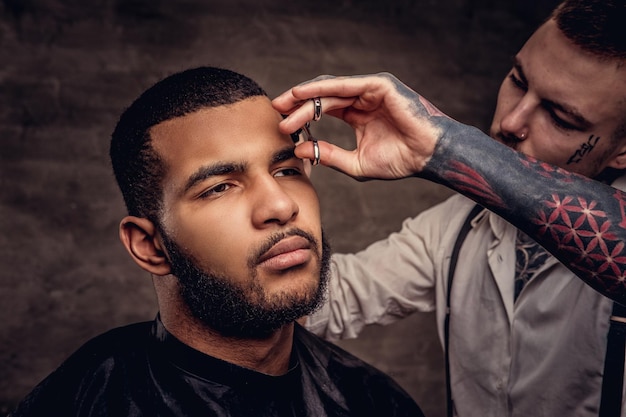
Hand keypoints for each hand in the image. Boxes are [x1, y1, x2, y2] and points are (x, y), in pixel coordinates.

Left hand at [272, 73, 449, 180]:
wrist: (427, 157)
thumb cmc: (400, 160)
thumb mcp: (356, 163)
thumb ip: (329, 155)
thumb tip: (301, 149)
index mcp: (358, 114)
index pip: (323, 110)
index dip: (302, 115)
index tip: (282, 125)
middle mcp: (362, 99)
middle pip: (322, 97)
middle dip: (297, 103)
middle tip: (276, 111)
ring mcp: (370, 90)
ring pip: (330, 90)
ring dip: (306, 97)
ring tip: (285, 105)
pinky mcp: (379, 85)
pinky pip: (346, 85)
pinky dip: (324, 89)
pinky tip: (305, 94)